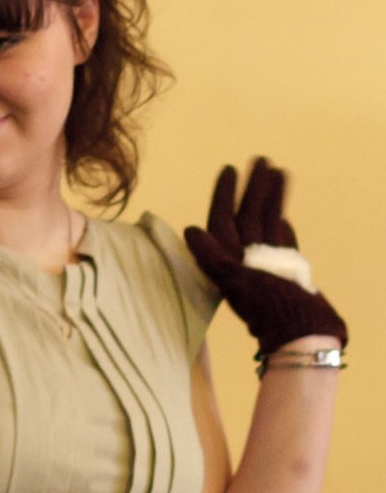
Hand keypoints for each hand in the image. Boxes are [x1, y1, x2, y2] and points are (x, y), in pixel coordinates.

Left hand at [184, 158, 346, 358]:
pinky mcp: (287, 271)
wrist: (302, 333)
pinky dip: (282, 225)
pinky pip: (282, 242)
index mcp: (228, 263)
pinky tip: (281, 212)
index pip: (221, 221)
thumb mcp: (236, 283)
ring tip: (278, 171)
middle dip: (251, 188)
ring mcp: (267, 265)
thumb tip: (190, 231)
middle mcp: (245, 262)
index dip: (222, 195)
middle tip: (259, 159)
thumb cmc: (269, 309)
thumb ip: (213, 258)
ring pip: (266, 223)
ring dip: (271, 198)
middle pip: (246, 216)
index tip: (229, 169)